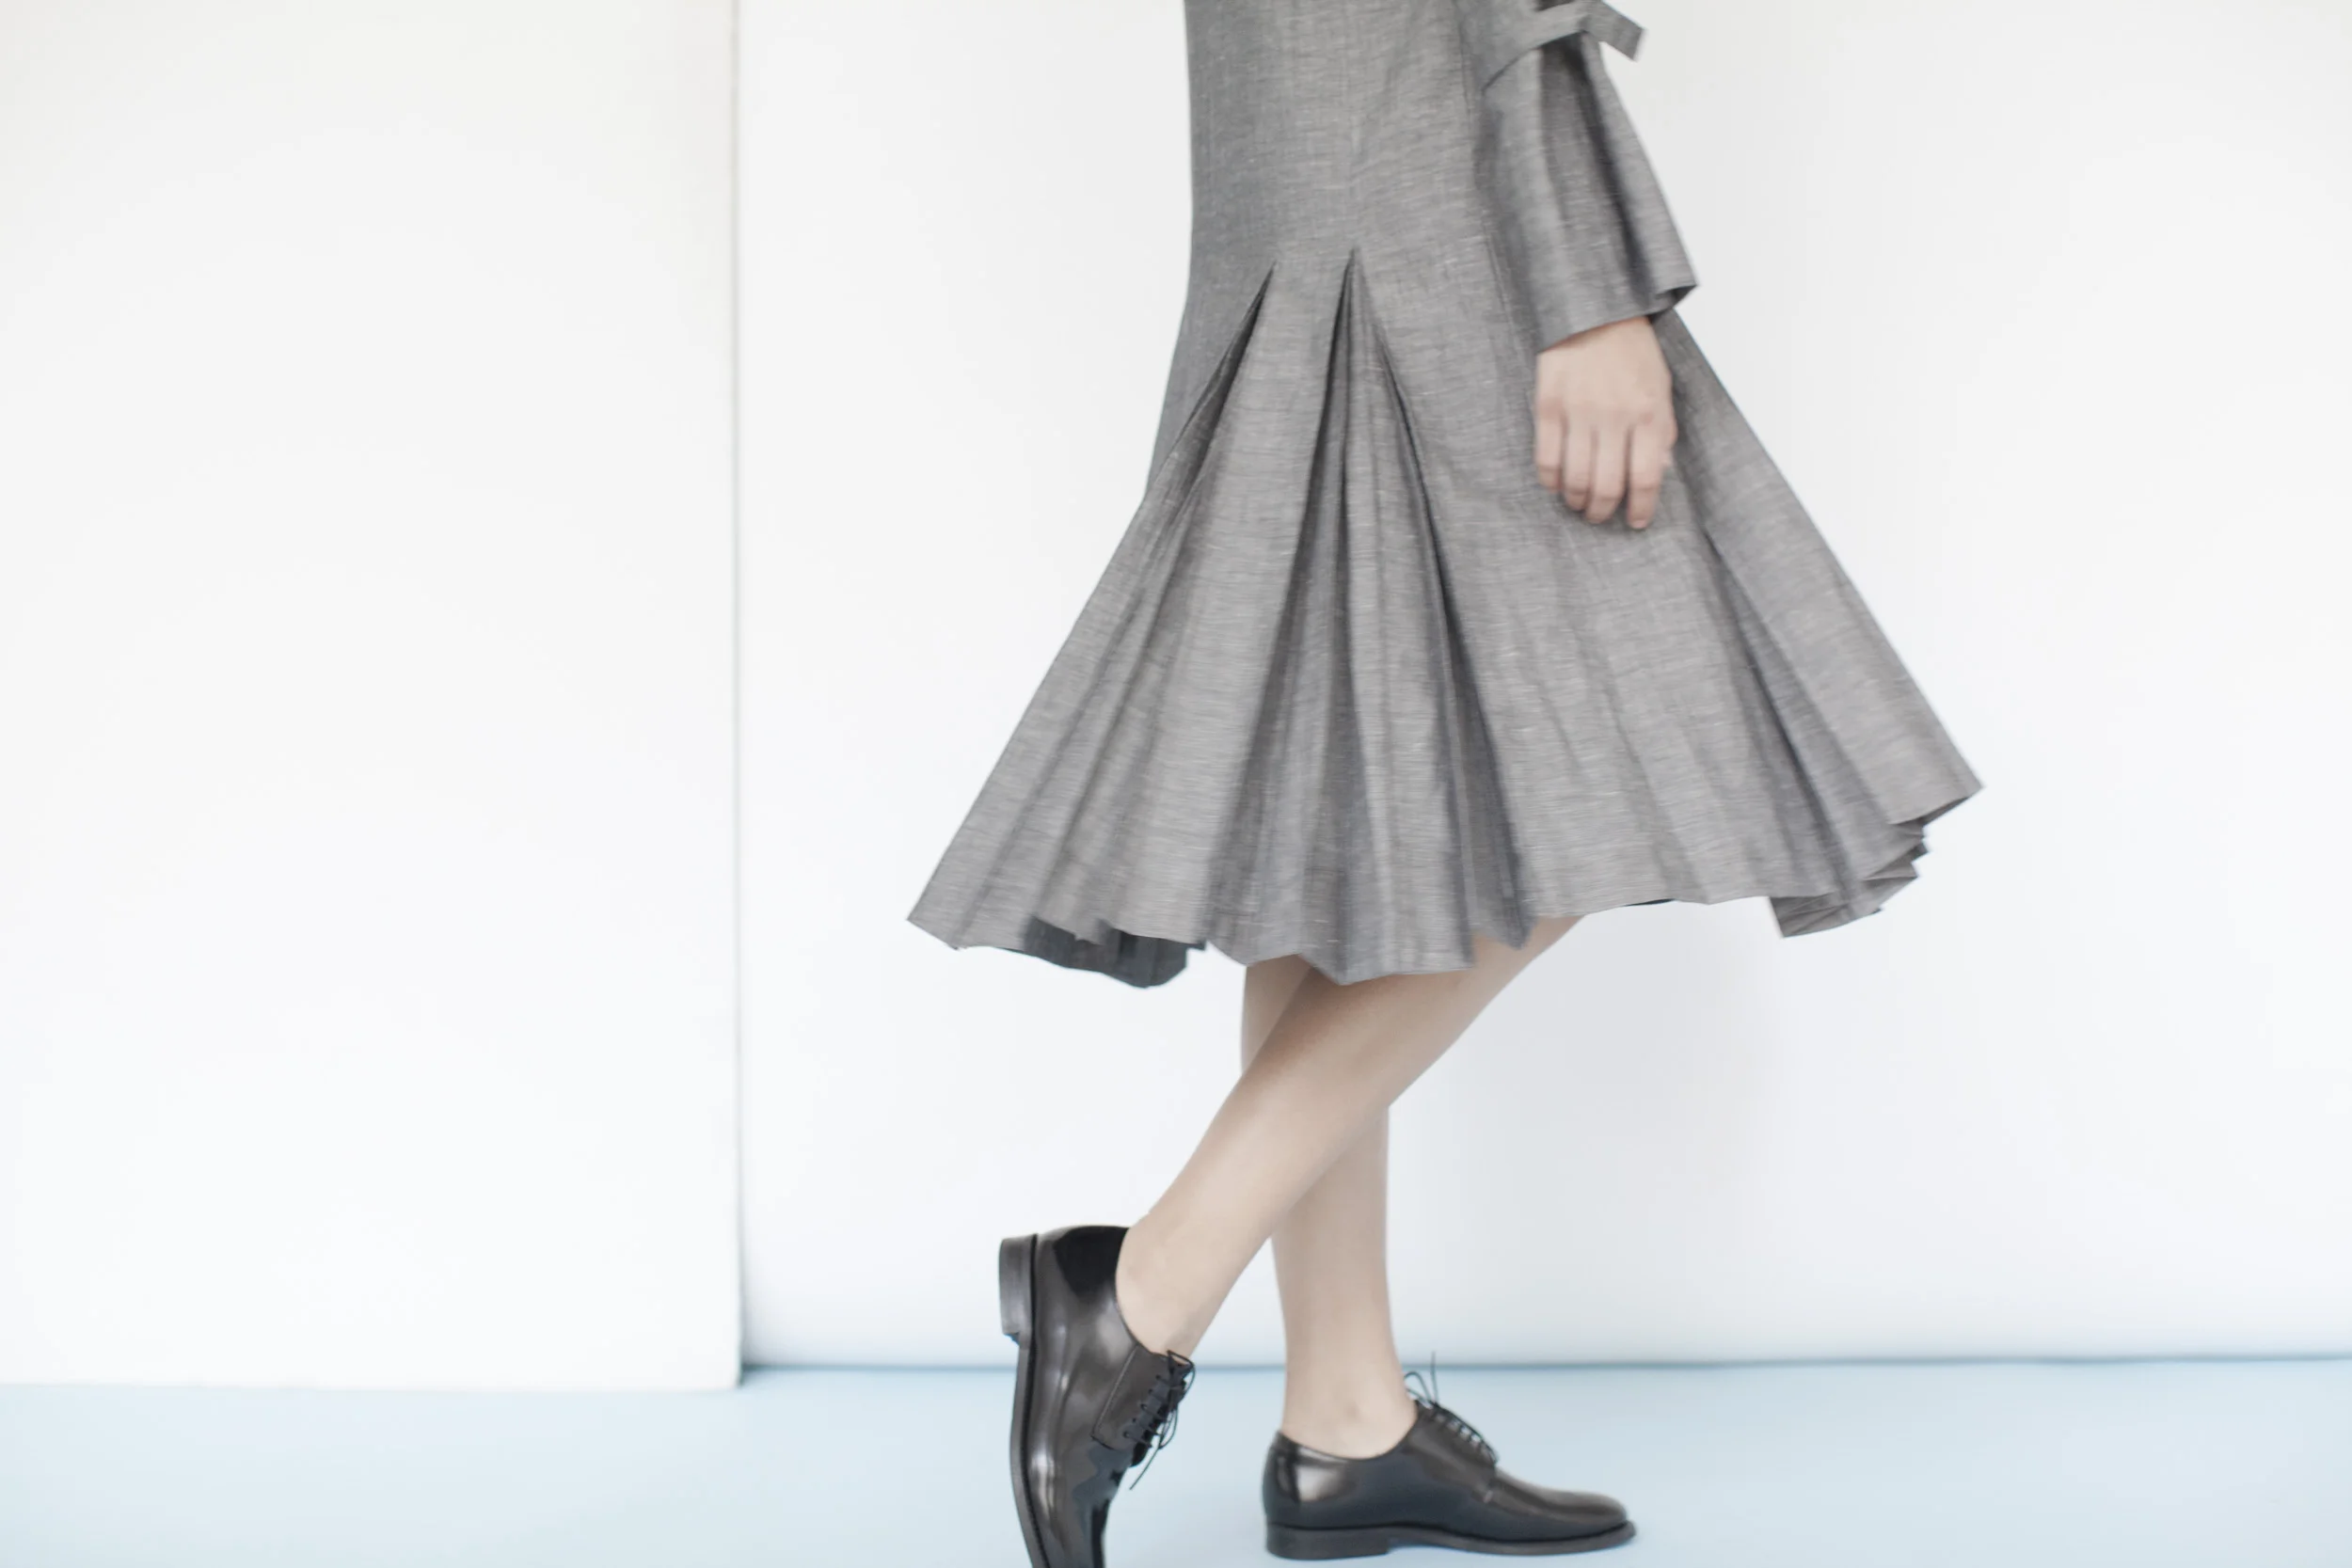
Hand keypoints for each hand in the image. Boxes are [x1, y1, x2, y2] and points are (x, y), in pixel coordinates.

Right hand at [1533, 315, 1676, 528]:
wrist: (1595, 311)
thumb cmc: (1632, 351)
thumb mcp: (1661, 388)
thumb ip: (1663, 431)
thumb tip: (1659, 472)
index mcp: (1649, 413)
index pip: (1645, 478)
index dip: (1640, 508)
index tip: (1635, 521)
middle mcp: (1615, 417)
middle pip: (1608, 485)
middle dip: (1603, 510)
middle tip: (1600, 515)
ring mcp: (1579, 412)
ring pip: (1576, 478)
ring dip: (1577, 501)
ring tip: (1578, 504)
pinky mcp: (1549, 406)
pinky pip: (1547, 458)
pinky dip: (1551, 480)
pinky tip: (1556, 485)